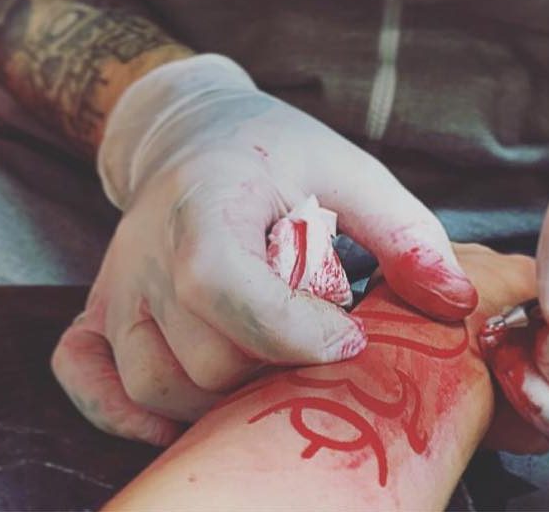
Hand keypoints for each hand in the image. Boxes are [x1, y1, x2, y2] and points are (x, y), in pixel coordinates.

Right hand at [52, 55, 476, 444]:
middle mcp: (147, 251)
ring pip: (159, 384)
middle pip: (206, 356)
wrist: (196, 135)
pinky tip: (188, 412)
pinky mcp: (100, 312)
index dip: (294, 330)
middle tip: (319, 339)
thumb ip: (406, 234)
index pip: (223, 287)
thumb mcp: (352, 173)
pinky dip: (131, 414)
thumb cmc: (280, 155)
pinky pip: (91, 383)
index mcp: (206, 202)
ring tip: (271, 360)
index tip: (352, 335)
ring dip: (224, 397)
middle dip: (277, 366)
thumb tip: (457, 303)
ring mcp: (116, 287)